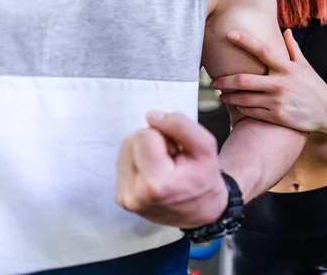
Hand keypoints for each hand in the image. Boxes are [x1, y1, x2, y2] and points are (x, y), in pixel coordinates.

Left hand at [116, 112, 227, 228]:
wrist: (202, 210)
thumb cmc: (204, 178)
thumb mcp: (205, 147)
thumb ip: (180, 125)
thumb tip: (151, 116)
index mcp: (156, 184)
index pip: (144, 134)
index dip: (164, 137)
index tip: (176, 153)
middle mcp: (135, 194)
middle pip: (131, 140)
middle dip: (152, 143)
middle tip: (171, 160)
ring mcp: (126, 199)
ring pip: (125, 149)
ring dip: (144, 152)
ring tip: (163, 167)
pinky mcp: (121, 199)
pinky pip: (123, 163)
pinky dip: (139, 163)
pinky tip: (154, 174)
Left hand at [212, 30, 326, 134]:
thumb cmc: (315, 87)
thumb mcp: (306, 66)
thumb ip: (292, 49)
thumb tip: (287, 31)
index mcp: (287, 67)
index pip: (262, 50)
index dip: (245, 41)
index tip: (229, 34)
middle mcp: (281, 83)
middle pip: (244, 80)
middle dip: (225, 81)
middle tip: (213, 81)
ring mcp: (278, 102)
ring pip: (244, 99)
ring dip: (229, 97)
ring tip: (220, 94)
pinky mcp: (277, 117)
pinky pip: (251, 112)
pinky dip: (240, 108)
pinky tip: (235, 105)